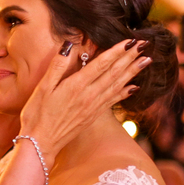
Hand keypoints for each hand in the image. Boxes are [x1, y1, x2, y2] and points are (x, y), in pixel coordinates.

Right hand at [18, 38, 148, 163]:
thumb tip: (69, 45)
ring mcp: (93, 107)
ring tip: (146, 61)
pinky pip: (113, 101)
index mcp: (76, 86)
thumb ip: (57, 66)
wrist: (41, 143)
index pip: (101, 64)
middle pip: (114, 73)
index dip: (117, 51)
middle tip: (144, 45)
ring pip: (117, 85)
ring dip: (132, 72)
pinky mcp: (93, 116)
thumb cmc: (37, 114)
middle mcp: (89, 96)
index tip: (130, 40)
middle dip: (130, 58)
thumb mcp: (43, 88)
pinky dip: (125, 92)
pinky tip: (134, 87)